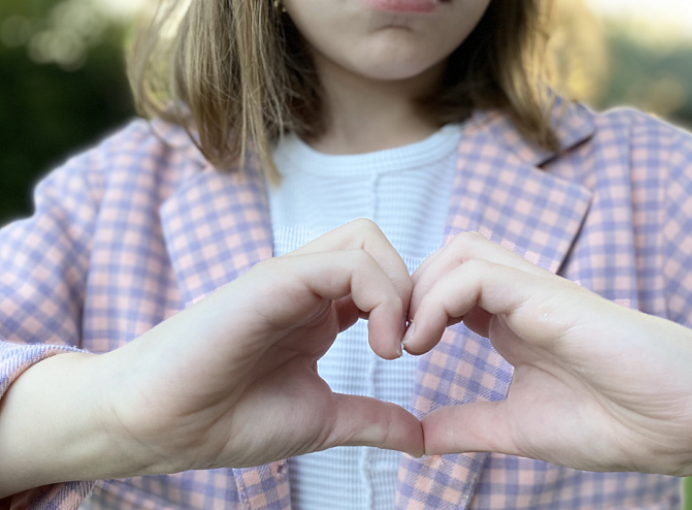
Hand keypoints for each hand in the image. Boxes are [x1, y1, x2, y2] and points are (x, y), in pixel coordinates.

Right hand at [100, 219, 421, 474]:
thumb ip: (372, 420)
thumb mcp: (322, 419)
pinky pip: (344, 261)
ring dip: (398, 287)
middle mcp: (307, 286)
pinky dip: (379, 295)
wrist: (160, 426)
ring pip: (366, 240)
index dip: (410, 306)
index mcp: (319, 311)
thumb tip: (421, 439)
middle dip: (411, 287)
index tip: (412, 355)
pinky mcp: (273, 280)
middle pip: (377, 244)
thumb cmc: (228, 419)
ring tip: (392, 345)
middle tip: (409, 343)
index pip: (380, 275)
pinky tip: (377, 347)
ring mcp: (289, 278)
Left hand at [405, 233, 691, 475]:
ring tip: (410, 342)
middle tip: (392, 341)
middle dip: (409, 290)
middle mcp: (519, 298)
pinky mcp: (549, 294)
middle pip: (448, 257)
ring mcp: (535, 292)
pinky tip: (426, 340)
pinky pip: (478, 272)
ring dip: (421, 289)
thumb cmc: (613, 422)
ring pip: (460, 251)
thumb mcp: (517, 426)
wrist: (680, 425)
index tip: (393, 350)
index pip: (447, 287)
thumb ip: (469, 424)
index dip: (413, 309)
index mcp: (510, 323)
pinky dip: (439, 299)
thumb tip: (420, 437)